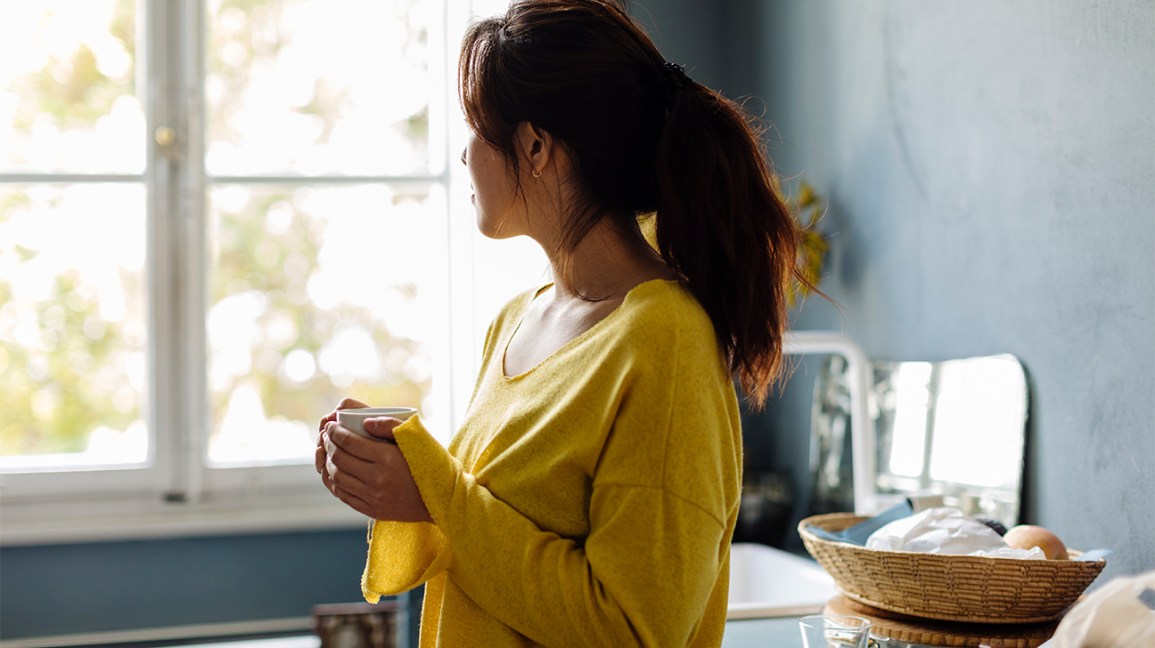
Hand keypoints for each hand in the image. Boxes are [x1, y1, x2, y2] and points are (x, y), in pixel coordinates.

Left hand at [316, 398, 430, 522]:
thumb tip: (364, 422)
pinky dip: (333, 481)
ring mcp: (373, 497)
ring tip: (329, 451)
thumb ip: (390, 425)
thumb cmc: (429, 465)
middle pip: (340, 458)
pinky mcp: (371, 510)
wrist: (440, 500)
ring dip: (328, 461)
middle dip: (329, 443)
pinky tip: (334, 470)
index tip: (331, 425)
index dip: (336, 432)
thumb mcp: (417, 439)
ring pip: (337, 477)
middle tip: (327, 435)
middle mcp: (378, 479)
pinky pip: (343, 494)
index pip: (350, 442)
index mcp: (388, 458)